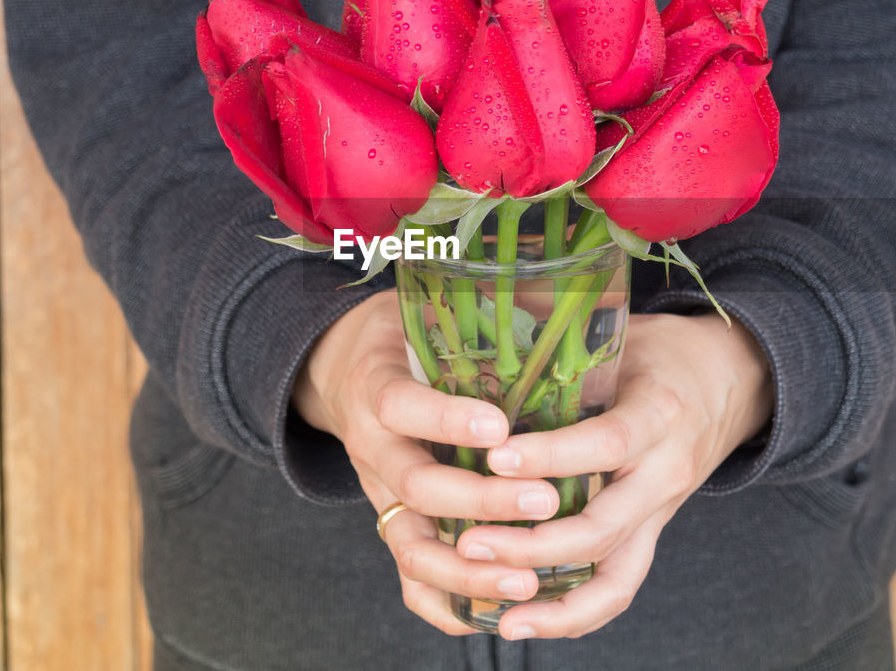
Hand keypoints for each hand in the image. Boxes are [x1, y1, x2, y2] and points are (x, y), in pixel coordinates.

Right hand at [293, 290, 562, 634]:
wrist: (342, 371)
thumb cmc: (403, 335)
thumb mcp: (422, 309)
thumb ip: (471, 308)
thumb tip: (553, 280)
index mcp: (376, 387)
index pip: (402, 405)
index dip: (446, 418)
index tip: (499, 425)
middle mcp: (373, 448)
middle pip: (416, 485)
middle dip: (481, 499)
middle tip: (543, 500)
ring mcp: (381, 494)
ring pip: (412, 545)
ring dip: (470, 569)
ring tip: (528, 578)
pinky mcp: (393, 525)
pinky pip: (410, 579)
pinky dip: (447, 605)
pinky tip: (497, 615)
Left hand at [453, 312, 773, 639]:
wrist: (731, 379)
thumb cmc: (660, 351)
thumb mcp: (624, 335)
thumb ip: (566, 343)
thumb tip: (485, 325)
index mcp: (658, 416)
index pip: (605, 445)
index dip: (551, 457)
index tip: (495, 458)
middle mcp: (665, 473)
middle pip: (603, 527)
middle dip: (533, 543)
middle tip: (469, 539)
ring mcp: (661, 512)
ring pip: (615, 575)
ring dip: (553, 598)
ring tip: (496, 611)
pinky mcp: (652, 535)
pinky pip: (618, 588)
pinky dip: (574, 615)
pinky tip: (522, 624)